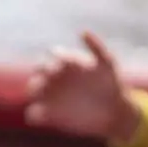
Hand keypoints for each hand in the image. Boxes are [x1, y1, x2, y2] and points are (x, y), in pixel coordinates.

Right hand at [23, 31, 138, 144]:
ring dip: (35, 92)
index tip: (64, 65)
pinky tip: (43, 115)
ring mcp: (51, 94)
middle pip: (39, 70)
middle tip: (50, 78)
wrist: (113, 110)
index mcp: (66, 62)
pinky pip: (35, 113)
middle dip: (41, 73)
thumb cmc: (111, 84)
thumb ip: (96, 47)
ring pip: (33, 90)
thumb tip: (82, 31)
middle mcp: (55, 77)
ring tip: (44, 96)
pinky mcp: (51, 114)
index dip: (56, 57)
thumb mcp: (107, 63)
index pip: (53, 54)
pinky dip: (35, 114)